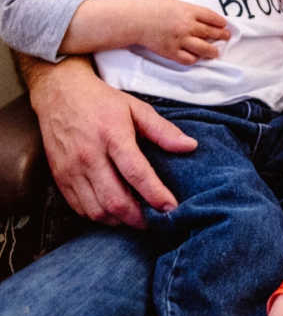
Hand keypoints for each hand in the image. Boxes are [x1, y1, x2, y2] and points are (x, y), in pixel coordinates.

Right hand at [24, 56, 195, 225]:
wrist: (59, 94)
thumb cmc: (102, 101)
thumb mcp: (137, 108)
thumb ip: (163, 130)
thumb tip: (190, 146)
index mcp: (113, 136)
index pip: (136, 173)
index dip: (155, 195)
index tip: (171, 208)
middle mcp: (89, 156)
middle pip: (114, 199)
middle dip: (138, 218)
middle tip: (155, 221)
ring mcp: (71, 169)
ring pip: (95, 209)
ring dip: (118, 221)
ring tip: (136, 219)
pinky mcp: (59, 177)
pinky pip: (79, 207)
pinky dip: (98, 215)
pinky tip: (113, 212)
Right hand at [130, 0, 229, 63]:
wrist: (134, 20)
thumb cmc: (151, 8)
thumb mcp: (174, 3)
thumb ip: (188, 11)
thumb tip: (201, 17)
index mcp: (189, 11)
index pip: (212, 18)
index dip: (221, 22)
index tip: (224, 25)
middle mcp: (187, 26)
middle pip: (211, 32)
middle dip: (222, 35)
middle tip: (226, 36)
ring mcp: (180, 40)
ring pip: (204, 48)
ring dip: (213, 51)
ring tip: (216, 52)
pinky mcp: (171, 51)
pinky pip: (189, 59)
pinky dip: (194, 59)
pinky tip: (195, 57)